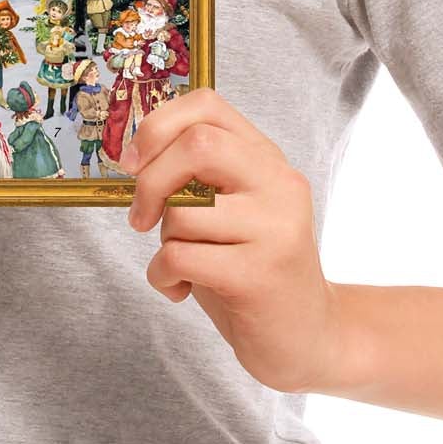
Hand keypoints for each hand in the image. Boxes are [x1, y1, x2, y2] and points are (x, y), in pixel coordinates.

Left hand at [122, 87, 350, 395]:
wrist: (309, 338)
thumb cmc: (253, 269)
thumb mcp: (233, 209)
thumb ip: (198, 176)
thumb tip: (135, 158)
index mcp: (267, 159)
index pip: (208, 105)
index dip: (158, 125)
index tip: (133, 161)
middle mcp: (278, 185)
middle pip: (197, 145)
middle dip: (151, 180)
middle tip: (141, 216)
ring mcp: (275, 229)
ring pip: (183, 211)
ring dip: (163, 242)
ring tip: (182, 264)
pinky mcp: (260, 276)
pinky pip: (180, 258)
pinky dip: (162, 275)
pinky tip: (180, 288)